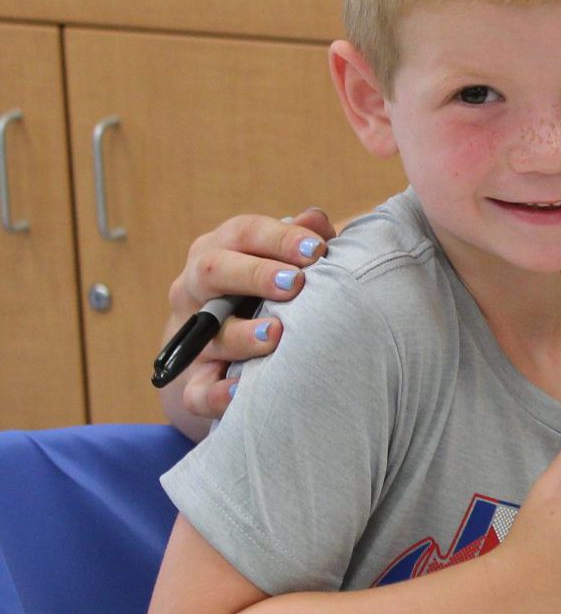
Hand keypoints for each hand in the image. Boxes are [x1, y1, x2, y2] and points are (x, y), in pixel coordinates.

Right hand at [162, 207, 335, 428]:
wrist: (221, 353)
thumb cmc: (264, 295)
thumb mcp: (278, 262)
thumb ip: (300, 242)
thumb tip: (317, 220)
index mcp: (219, 250)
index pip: (244, 233)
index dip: (280, 238)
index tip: (318, 249)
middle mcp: (196, 288)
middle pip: (214, 271)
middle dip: (255, 274)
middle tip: (296, 283)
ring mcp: (190, 335)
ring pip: (207, 331)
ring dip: (242, 334)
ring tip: (276, 333)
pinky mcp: (191, 381)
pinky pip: (198, 390)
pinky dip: (218, 393)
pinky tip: (243, 392)